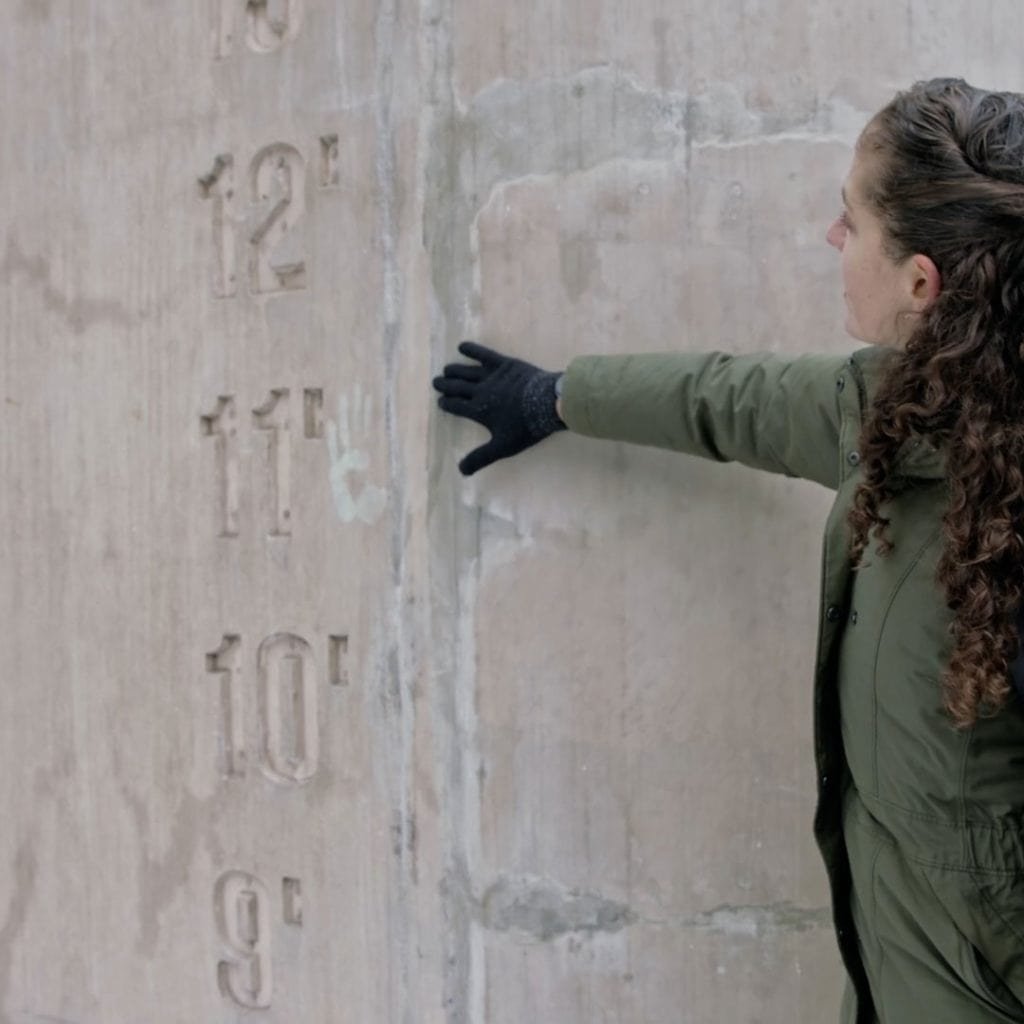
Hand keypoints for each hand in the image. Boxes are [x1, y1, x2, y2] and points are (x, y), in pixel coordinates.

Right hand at [433, 341, 565, 475]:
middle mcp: (480, 391)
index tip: (441, 402)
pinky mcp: (504, 364)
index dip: (447, 404)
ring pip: (466, 372)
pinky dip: (472, 350)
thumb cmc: (526, 427)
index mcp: (478, 411)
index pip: (456, 406)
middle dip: (445, 386)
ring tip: (446, 370)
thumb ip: (481, 457)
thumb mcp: (503, 447)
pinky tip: (461, 346)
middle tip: (437, 382)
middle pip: (457, 387)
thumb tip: (461, 471)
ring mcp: (491, 376)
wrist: (548, 404)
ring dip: (454, 370)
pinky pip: (484, 354)